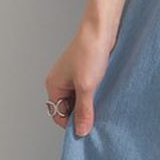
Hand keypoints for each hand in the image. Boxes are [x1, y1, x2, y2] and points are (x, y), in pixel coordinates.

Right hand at [44, 20, 115, 136]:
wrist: (102, 28)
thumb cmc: (90, 52)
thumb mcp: (87, 86)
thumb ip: (84, 110)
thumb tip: (81, 132)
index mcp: (54, 85)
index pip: (59, 114)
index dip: (72, 123)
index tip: (87, 129)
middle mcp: (61, 80)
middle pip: (69, 107)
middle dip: (82, 112)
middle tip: (97, 116)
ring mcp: (73, 74)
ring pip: (80, 97)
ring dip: (90, 101)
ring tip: (102, 102)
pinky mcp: (86, 69)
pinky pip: (88, 87)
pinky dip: (95, 92)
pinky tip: (105, 92)